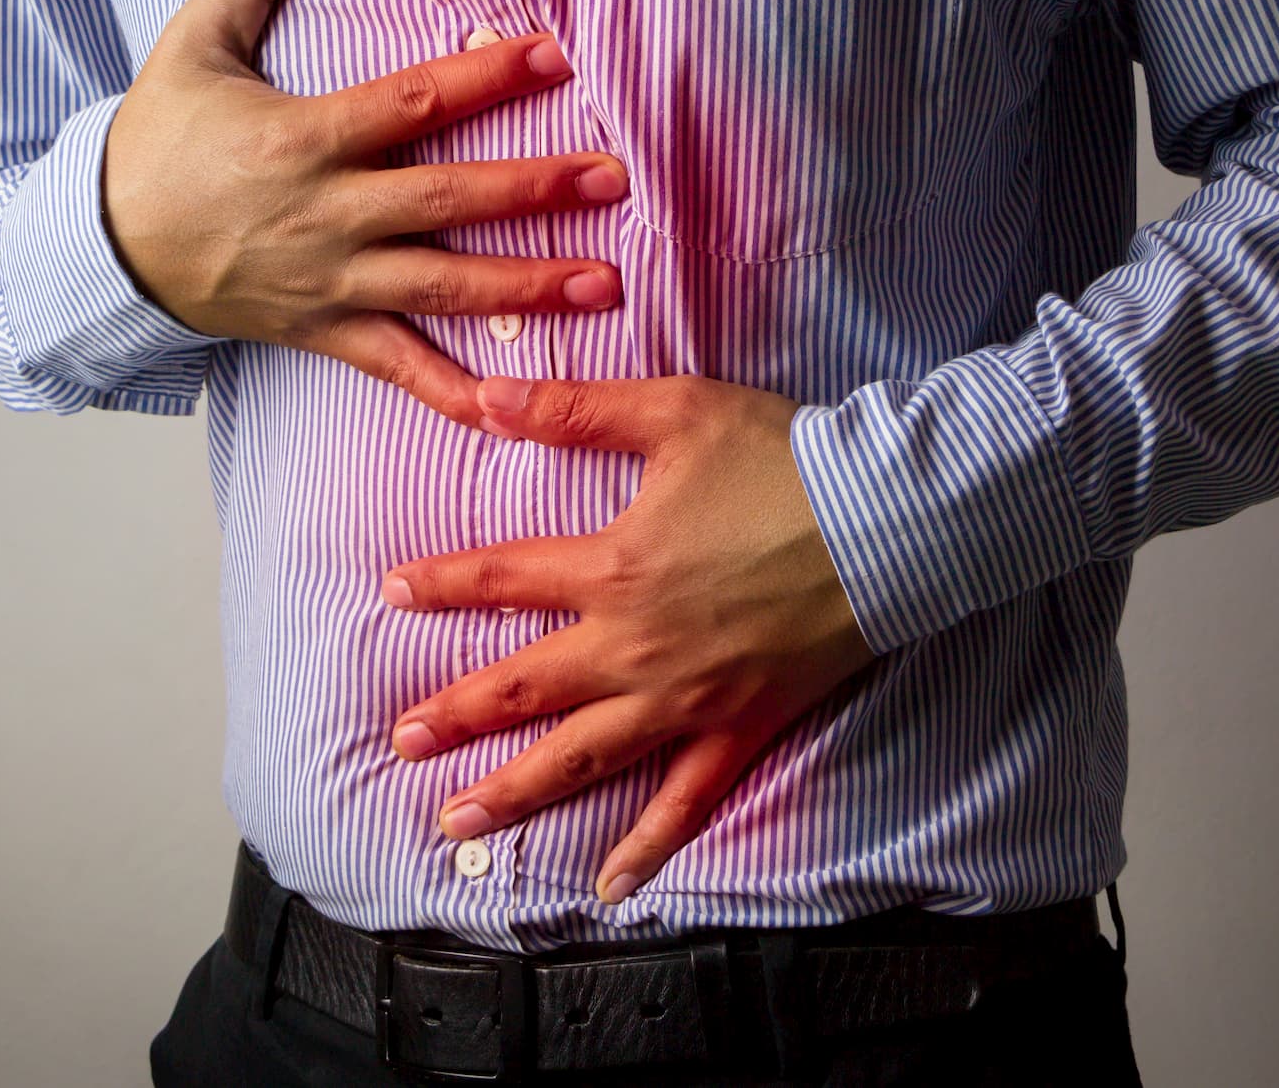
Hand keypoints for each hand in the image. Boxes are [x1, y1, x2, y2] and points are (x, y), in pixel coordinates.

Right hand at [100, 0, 631, 431]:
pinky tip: (512, 410)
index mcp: (301, 139)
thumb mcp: (193, 43)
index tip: (553, 57)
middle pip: (445, 201)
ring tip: (603, 284)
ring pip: (440, 286)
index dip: (485, 79)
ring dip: (525, 288)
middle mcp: (325, 215)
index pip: (410, 103)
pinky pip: (396, 365)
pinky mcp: (323, 330)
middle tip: (612, 177)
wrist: (105, 245)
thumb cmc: (157, 142)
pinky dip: (451, 392)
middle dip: (534, 189)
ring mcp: (329, 279)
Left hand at [378, 373, 879, 903]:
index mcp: (613, 569)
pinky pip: (687, 801)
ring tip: (456, 820)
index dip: (442, 584)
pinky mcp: (740, 728)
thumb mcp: (672, 411)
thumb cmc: (782, 457)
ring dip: (515, 792)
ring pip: (584, 757)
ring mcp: (686, 699)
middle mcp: (636, 647)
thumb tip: (485, 396)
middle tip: (403, 742)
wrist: (885, 518)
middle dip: (456, 714)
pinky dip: (648, 846)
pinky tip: (611, 883)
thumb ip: (574, 408)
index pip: (503, 579)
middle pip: (526, 688)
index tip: (392, 592)